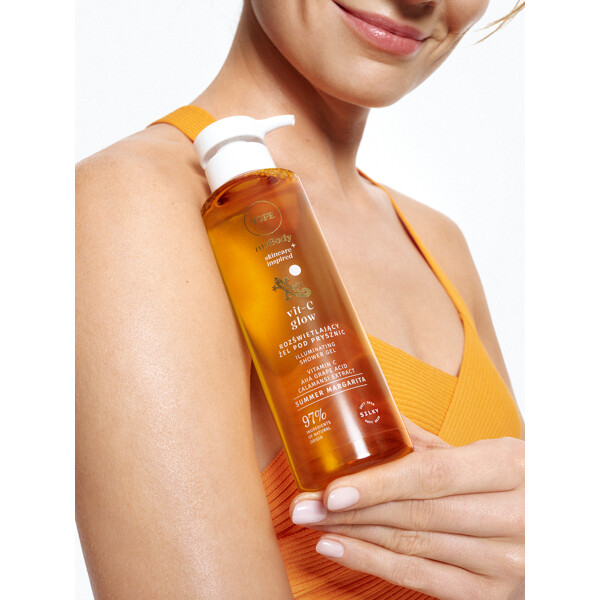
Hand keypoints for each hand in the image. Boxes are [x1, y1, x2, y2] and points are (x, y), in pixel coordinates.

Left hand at [290, 419, 523, 599]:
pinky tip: (338, 549)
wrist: (566, 530)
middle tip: (304, 506)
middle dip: (350, 511)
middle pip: (413, 514)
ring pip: (411, 546)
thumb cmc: (525, 484)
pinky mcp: (491, 594)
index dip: (378, 484)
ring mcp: (503, 563)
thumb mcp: (493, 453)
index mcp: (508, 470)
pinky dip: (373, 563)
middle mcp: (510, 519)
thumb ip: (433, 444)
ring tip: (312, 524)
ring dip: (353, 536)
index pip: (431, 476)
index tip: (333, 489)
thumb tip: (377, 421)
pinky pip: (421, 578)